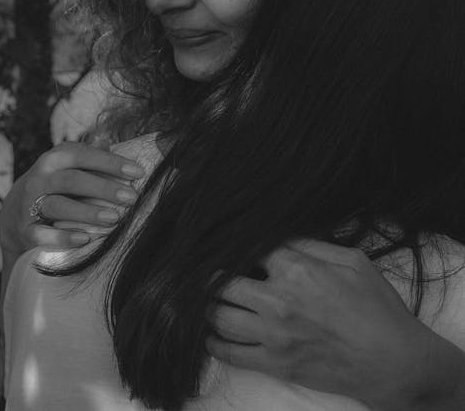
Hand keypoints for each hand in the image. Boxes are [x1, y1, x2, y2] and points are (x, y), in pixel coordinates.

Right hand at [0, 141, 143, 253]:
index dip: (111, 163)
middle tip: (132, 197)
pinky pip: (41, 234)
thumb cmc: (55, 184)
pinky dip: (62, 237)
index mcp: (54, 159)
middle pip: (72, 180)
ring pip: (58, 206)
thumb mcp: (68, 164)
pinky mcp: (25, 231)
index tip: (139, 172)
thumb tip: (111, 139)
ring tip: (114, 218)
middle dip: (104, 188)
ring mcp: (30, 205)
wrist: (15, 213)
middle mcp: (40, 179)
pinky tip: (85, 238)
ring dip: (87, 212)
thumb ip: (90, 154)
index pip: (83, 156)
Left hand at [206, 239, 439, 410]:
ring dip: (209, 306)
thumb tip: (283, 236)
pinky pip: (230, 354)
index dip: (241, 247)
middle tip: (209, 272)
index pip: (250, 250)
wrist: (393, 362)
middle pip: (224, 282)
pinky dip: (215, 343)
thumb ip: (312, 245)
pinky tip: (213, 334)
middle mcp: (278, 300)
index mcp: (297, 270)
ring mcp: (273, 335)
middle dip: (214, 275)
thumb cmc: (378, 308)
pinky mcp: (275, 364)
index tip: (233, 247)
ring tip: (208, 299)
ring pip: (219, 316)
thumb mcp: (353, 261)